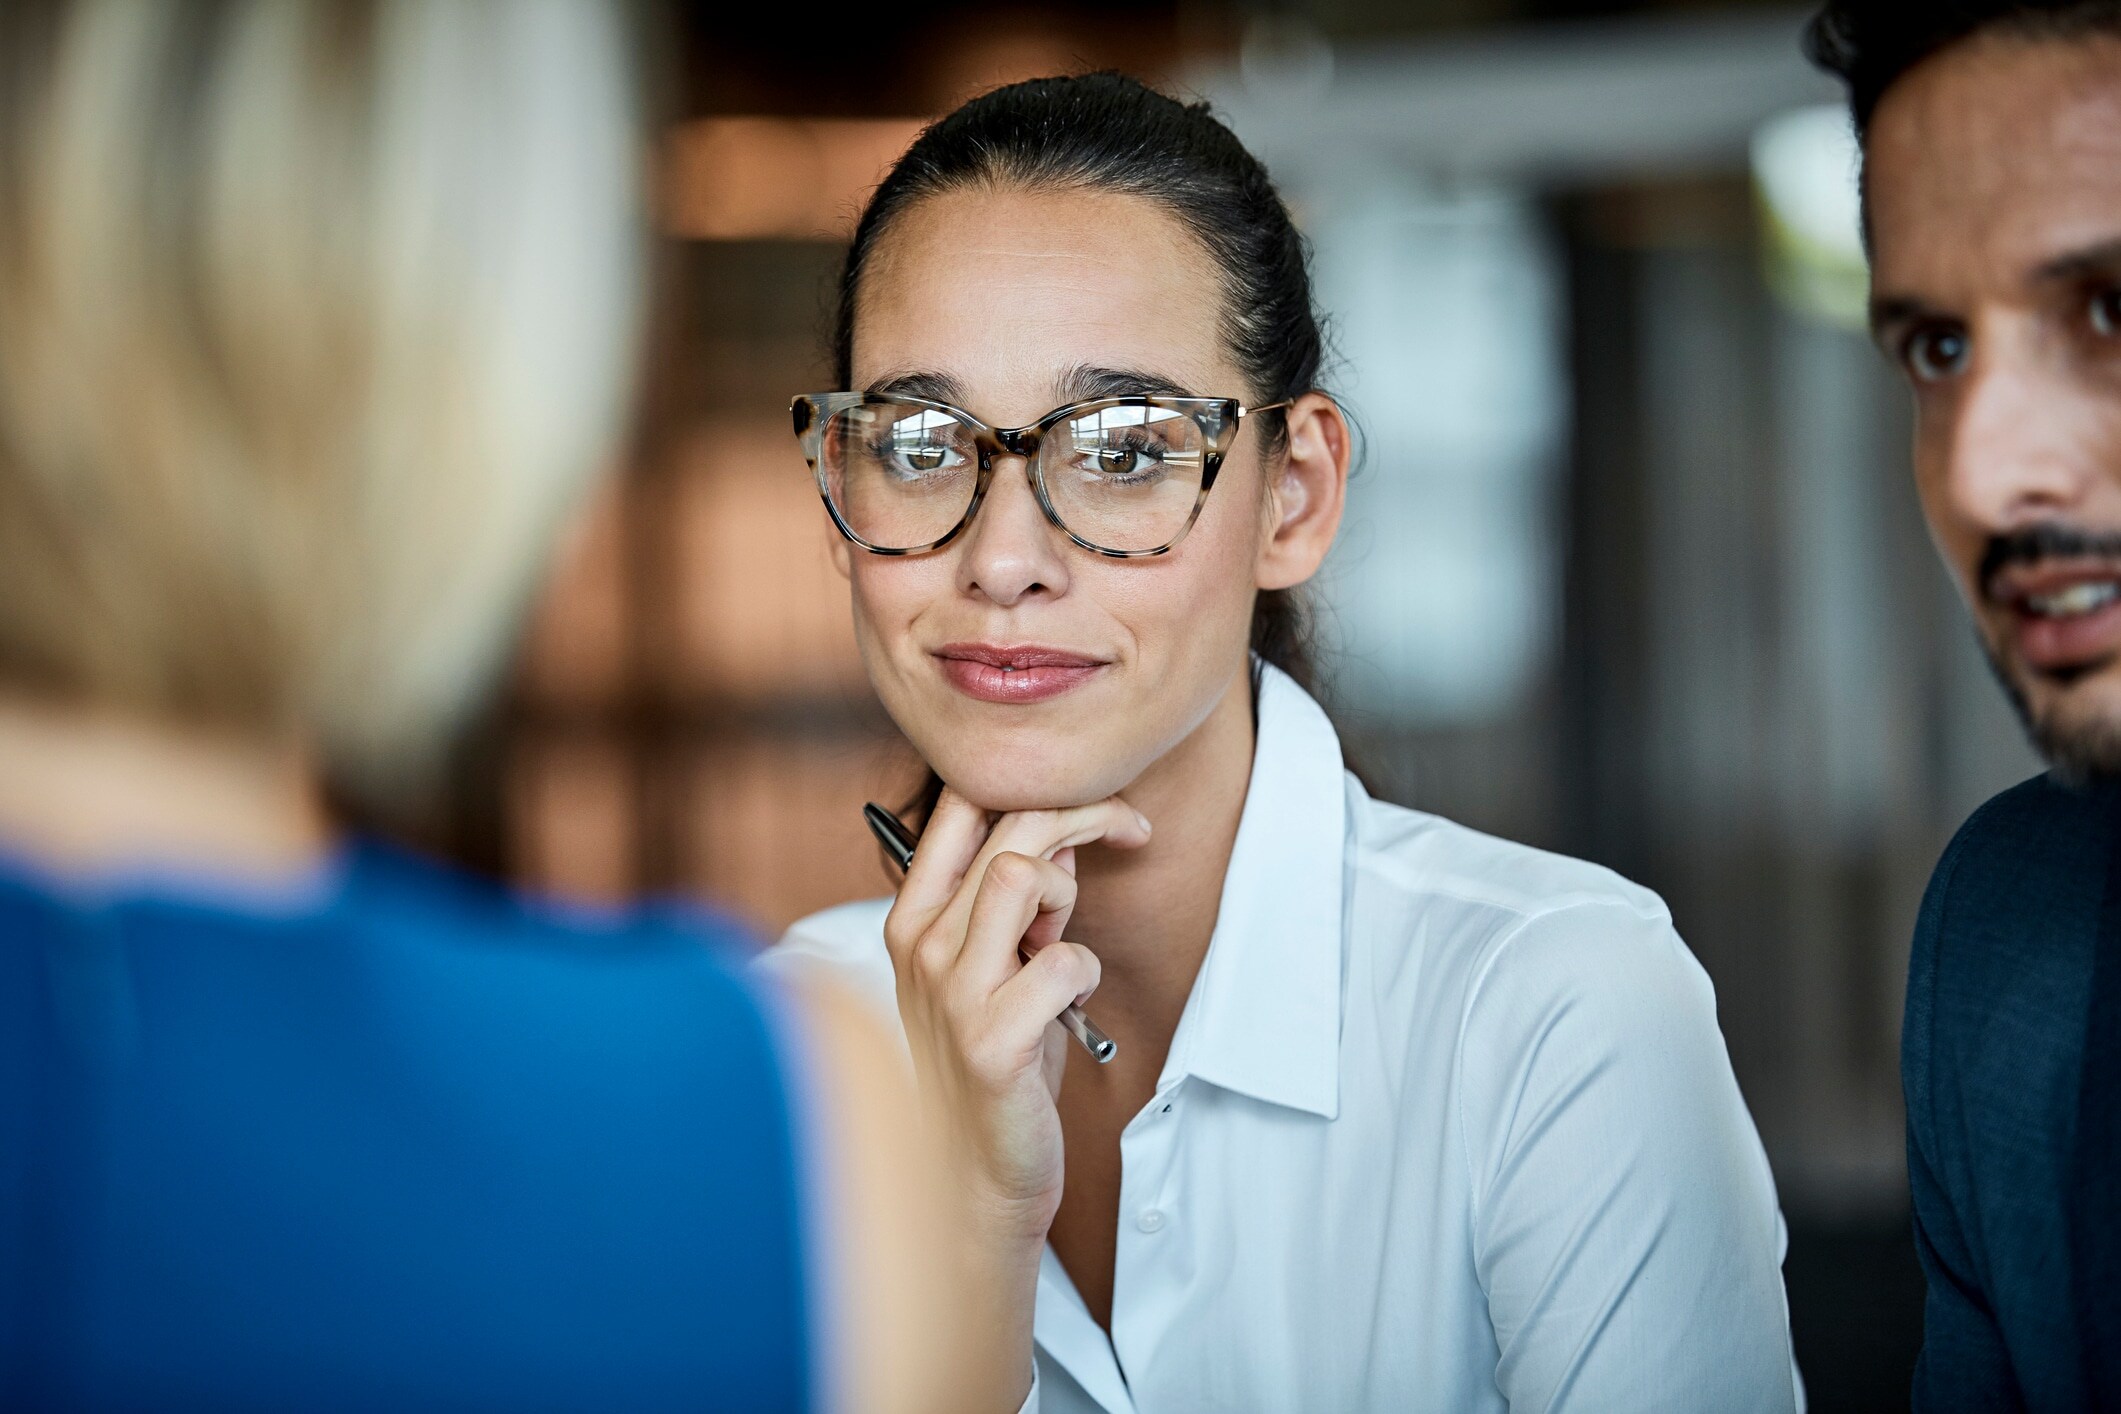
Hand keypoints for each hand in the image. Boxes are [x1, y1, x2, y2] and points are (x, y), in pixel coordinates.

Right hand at [883, 785, 1152, 1240]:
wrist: (973, 1176)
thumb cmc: (992, 1066)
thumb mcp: (996, 970)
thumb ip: (1016, 905)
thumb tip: (1062, 840)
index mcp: (911, 919)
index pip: (960, 805)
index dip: (1036, 783)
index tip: (1093, 802)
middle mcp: (920, 945)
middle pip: (1008, 827)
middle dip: (1085, 815)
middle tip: (1131, 833)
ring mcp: (949, 991)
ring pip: (1021, 875)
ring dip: (1066, 896)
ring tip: (1063, 945)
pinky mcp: (989, 1039)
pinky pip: (1064, 962)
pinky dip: (1084, 975)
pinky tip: (1068, 1011)